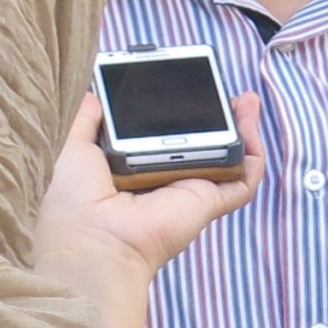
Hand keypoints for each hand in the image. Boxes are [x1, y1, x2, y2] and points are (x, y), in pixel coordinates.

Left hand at [33, 93, 264, 327]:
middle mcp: (167, 181)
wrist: (89, 236)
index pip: (171, 139)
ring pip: (231, 161)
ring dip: (244, 131)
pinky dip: (254, 156)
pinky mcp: (208, 203)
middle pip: (207, 147)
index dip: (186, 116)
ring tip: (247, 102)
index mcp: (137, 169)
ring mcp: (192, 194)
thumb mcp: (74, 146)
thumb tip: (94, 96)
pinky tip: (251, 128)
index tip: (190, 91)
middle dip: (222, 119)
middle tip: (228, 93)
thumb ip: (85, 120)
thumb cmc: (73, 199)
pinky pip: (243, 182)